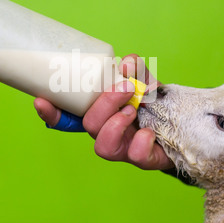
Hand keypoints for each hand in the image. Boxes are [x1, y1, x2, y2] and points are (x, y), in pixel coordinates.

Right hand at [34, 54, 173, 169]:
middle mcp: (105, 132)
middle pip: (89, 125)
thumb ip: (135, 69)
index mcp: (100, 112)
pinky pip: (135, 157)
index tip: (41, 100)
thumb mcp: (144, 80)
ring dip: (115, 124)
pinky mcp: (143, 159)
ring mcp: (123, 148)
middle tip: (125, 88)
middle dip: (104, 104)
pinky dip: (140, 141)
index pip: (67, 117)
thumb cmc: (153, 101)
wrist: (182, 122)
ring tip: (133, 110)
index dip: (51, 112)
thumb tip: (126, 63)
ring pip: (102, 147)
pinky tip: (148, 131)